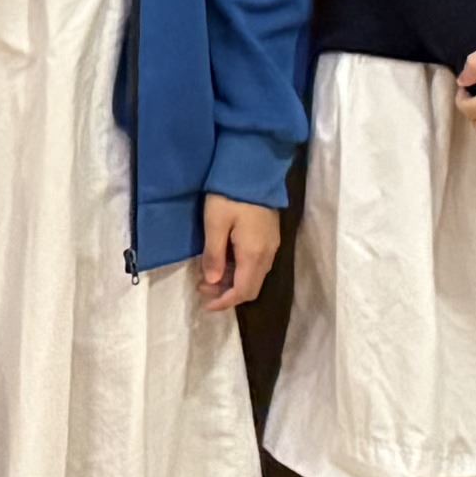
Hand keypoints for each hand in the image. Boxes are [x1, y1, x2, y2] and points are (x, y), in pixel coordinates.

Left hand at [197, 200, 285, 314]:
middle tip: (203, 289)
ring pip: (255, 277)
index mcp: (254, 255)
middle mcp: (267, 255)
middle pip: (251, 288)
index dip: (225, 303)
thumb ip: (214, 254)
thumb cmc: (230, 195)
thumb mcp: (215, 223)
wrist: (255, 171)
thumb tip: (212, 282)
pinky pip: (257, 265)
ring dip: (233, 283)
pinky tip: (224, 263)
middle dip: (228, 295)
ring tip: (209, 277)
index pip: (243, 291)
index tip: (206, 306)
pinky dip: (240, 271)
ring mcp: (272, 247)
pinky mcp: (271, 238)